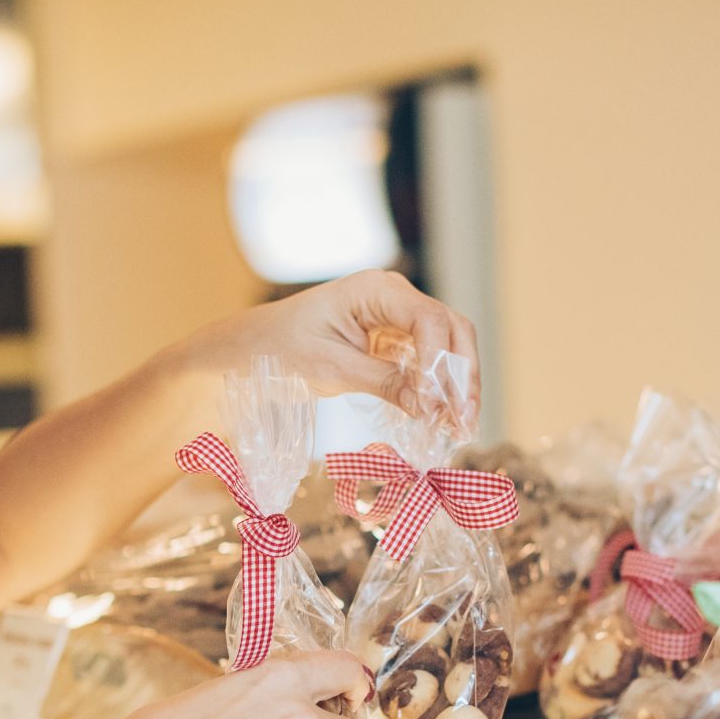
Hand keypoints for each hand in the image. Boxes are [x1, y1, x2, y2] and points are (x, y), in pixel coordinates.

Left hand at [180, 270, 481, 432]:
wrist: (254, 350)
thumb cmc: (281, 348)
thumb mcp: (329, 368)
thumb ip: (382, 382)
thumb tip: (428, 406)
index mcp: (376, 290)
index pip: (428, 319)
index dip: (439, 362)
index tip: (433, 404)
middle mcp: (395, 299)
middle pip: (451, 330)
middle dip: (462, 376)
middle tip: (465, 421)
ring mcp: (398, 321)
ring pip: (447, 349)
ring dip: (456, 388)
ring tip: (461, 429)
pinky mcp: (395, 345)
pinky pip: (428, 366)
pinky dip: (438, 393)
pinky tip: (444, 422)